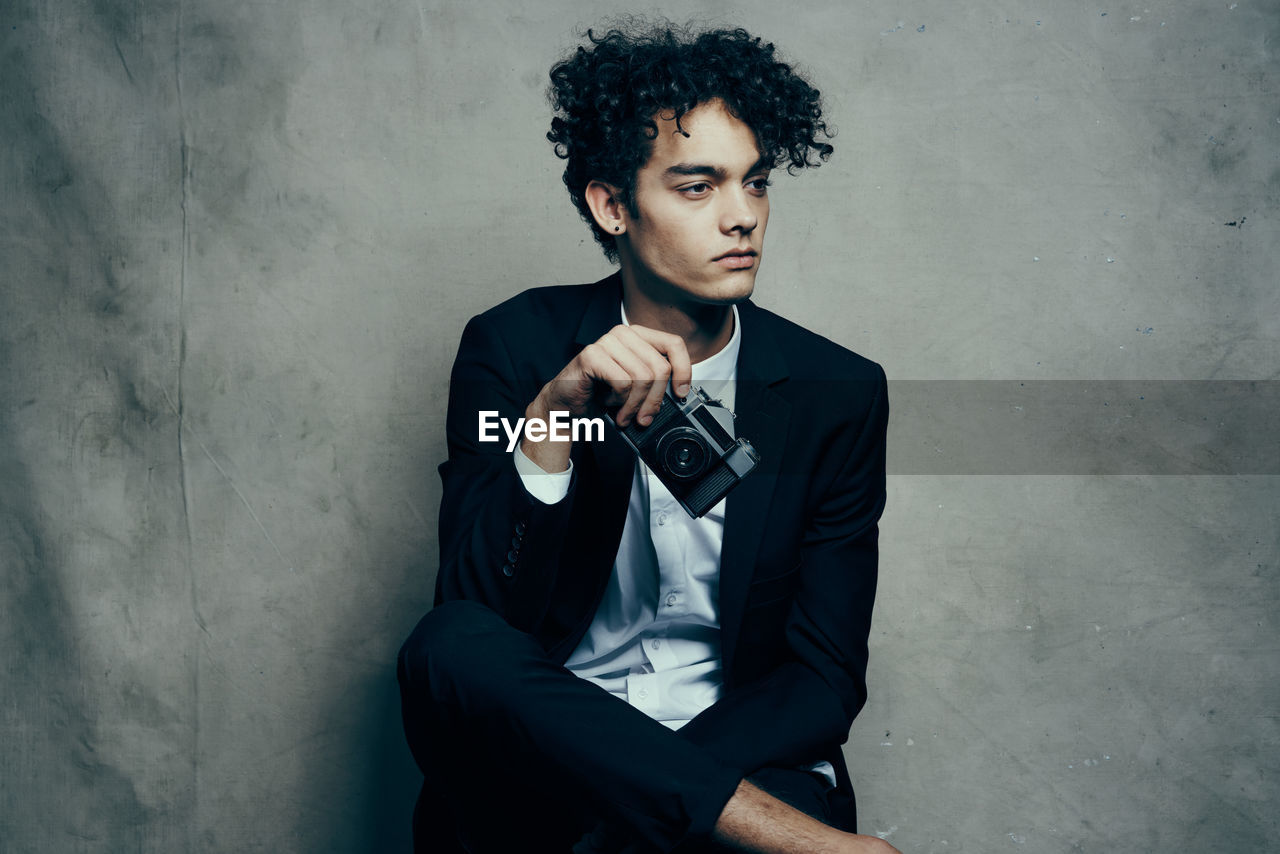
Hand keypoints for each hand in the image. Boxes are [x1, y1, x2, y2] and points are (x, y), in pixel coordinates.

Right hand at [521, 324, 690, 472]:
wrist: (565, 404)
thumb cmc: (599, 394)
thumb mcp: (636, 387)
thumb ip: (656, 383)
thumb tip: (679, 394)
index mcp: (638, 336)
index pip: (674, 344)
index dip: (683, 370)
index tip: (681, 393)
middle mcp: (624, 333)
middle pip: (659, 367)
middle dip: (654, 400)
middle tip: (644, 418)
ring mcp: (607, 342)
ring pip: (643, 377)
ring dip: (634, 405)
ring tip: (623, 414)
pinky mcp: (592, 355)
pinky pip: (623, 382)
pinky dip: (618, 401)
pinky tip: (607, 401)